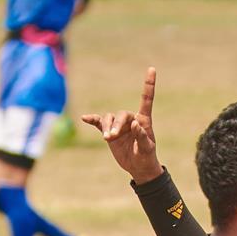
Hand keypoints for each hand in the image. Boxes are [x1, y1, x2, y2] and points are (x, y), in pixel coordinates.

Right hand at [82, 67, 161, 184]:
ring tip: (107, 138)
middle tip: (112, 137)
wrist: (138, 166)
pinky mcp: (109, 132)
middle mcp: (130, 119)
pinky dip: (92, 120)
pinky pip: (99, 123)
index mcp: (143, 120)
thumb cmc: (146, 157)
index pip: (146, 99)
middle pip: (120, 114)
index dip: (148, 84)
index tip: (151, 69)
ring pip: (108, 119)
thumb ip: (141, 136)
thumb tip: (134, 124)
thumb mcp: (146, 149)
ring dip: (106, 127)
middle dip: (116, 124)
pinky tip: (85, 118)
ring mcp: (118, 125)